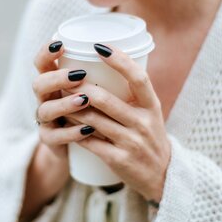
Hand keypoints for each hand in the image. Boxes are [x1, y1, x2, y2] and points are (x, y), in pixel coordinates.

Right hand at [32, 40, 95, 158]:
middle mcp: (46, 99)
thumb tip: (122, 52)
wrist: (77, 147)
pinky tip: (87, 129)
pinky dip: (71, 132)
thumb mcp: (92, 91)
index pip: (42, 63)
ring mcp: (46, 120)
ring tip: (84, 100)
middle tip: (79, 75)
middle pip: (39, 84)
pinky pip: (55, 136)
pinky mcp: (50, 140)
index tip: (61, 44)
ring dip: (64, 104)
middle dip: (56, 78)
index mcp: (54, 82)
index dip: (46, 53)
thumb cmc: (90, 111)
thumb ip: (99, 75)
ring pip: (45, 110)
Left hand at [65, 43, 171, 202]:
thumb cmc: (150, 137)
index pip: (138, 77)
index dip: (119, 60)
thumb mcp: (150, 114)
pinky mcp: (118, 159)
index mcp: (152, 106)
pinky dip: (73, 130)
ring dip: (71, 107)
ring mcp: (131, 142)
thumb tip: (104, 69)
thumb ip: (133, 95)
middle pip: (104, 98)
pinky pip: (89, 141)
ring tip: (59, 98)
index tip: (99, 46)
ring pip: (91, 119)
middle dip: (79, 87)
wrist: (162, 174)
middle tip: (64, 78)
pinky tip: (64, 122)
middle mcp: (143, 122)